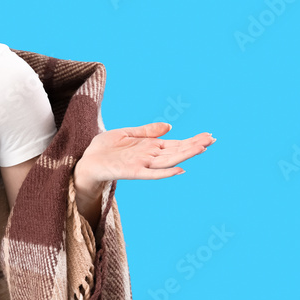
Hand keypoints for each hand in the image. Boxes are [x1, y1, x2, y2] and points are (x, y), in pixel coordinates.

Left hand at [76, 122, 214, 187]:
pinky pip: (151, 174)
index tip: (208, 135)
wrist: (86, 161)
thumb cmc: (104, 149)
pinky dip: (165, 173)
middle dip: (194, 145)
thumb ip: (147, 131)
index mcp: (149, 147)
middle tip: (212, 139)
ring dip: (185, 155)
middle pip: (176, 151)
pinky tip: (179, 169)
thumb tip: (169, 126)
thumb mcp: (127, 133)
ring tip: (202, 148)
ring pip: (168, 160)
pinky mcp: (132, 171)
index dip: (192, 140)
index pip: (175, 143)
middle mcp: (149, 156)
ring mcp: (142, 164)